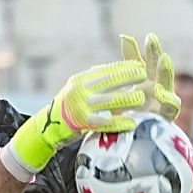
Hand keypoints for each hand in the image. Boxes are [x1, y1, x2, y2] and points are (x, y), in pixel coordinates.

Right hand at [6, 60, 146, 178]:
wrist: (48, 127)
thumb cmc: (69, 106)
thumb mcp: (77, 89)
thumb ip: (94, 80)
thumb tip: (116, 68)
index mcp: (80, 80)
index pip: (105, 70)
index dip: (123, 67)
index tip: (138, 65)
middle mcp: (80, 91)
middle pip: (109, 81)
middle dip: (128, 77)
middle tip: (145, 74)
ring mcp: (81, 107)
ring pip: (109, 101)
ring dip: (127, 99)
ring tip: (142, 97)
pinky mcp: (83, 124)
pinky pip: (105, 123)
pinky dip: (119, 123)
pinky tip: (132, 123)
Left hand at [120, 33, 181, 121]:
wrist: (133, 137)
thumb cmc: (131, 110)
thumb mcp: (125, 86)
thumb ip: (128, 63)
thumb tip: (124, 36)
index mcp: (149, 81)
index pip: (150, 62)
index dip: (151, 49)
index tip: (148, 36)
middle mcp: (159, 88)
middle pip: (160, 68)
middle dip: (157, 54)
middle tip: (152, 40)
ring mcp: (165, 102)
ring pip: (168, 84)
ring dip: (166, 71)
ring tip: (164, 58)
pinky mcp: (167, 116)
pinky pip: (171, 107)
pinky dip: (167, 99)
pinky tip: (160, 91)